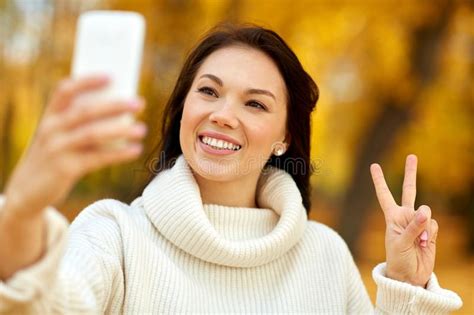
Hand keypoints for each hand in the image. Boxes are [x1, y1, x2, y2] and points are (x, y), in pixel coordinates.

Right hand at [3, 75, 146, 217]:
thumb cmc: (52, 157)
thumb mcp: (57, 137)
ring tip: (142, 129)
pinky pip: (98, 158)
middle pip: (86, 111)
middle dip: (115, 105)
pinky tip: (135, 150)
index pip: (65, 90)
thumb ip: (78, 125)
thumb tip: (120, 112)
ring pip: (93, 134)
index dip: (87, 81)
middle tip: (139, 103)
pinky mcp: (65, 169)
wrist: (27, 191)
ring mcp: (57, 149)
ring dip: (121, 130)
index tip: (111, 76)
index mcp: (49, 116)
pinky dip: (119, 154)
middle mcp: (50, 129)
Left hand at [370, 154, 437, 286]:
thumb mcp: (400, 243)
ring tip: (418, 241)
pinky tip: (424, 244)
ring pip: (426, 211)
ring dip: (423, 226)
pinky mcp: (430, 231)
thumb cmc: (398, 260)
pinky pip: (433, 224)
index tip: (374, 165)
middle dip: (411, 173)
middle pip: (409, 190)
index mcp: (391, 217)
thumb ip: (413, 227)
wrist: (410, 276)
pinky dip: (430, 233)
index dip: (379, 181)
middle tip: (412, 156)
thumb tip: (424, 211)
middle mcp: (405, 216)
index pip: (384, 195)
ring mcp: (418, 223)